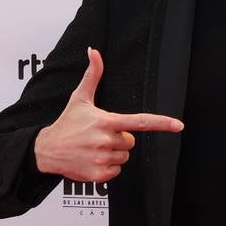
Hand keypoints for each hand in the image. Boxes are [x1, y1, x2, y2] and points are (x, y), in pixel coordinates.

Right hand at [34, 48, 182, 181]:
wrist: (47, 150)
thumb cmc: (67, 123)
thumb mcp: (79, 98)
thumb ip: (92, 75)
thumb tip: (94, 51)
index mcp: (105, 121)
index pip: (140, 121)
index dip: (161, 123)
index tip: (178, 126)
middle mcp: (105, 140)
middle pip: (131, 142)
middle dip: (120, 139)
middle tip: (99, 135)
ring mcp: (102, 158)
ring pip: (124, 156)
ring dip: (113, 153)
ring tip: (94, 147)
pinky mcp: (98, 174)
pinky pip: (116, 170)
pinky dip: (107, 167)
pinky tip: (92, 159)